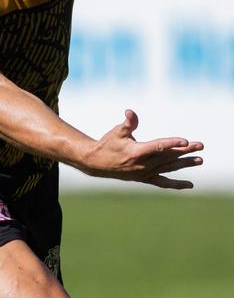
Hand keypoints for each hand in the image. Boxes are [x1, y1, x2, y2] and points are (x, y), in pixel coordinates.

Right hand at [85, 110, 203, 189]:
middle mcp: (142, 164)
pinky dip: (176, 184)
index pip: (158, 146)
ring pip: (168, 168)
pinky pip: (163, 182)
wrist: (97, 163)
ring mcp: (145, 173)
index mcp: (136, 152)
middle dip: (185, 151)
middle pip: (167, 156)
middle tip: (200, 146)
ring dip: (185, 164)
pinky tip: (189, 184)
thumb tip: (130, 112)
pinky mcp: (144, 178)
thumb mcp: (117, 131)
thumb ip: (128, 123)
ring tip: (199, 160)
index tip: (185, 141)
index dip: (172, 143)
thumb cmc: (108, 143)